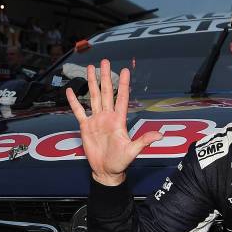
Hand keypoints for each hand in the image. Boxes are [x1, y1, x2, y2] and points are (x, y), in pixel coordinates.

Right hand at [66, 60, 162, 185]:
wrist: (106, 171)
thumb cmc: (121, 162)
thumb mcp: (133, 151)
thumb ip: (144, 141)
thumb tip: (160, 135)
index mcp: (119, 120)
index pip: (121, 98)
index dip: (123, 84)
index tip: (125, 70)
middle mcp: (107, 117)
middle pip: (106, 92)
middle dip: (105, 76)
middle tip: (105, 61)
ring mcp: (96, 120)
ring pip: (93, 97)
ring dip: (91, 83)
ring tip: (90, 68)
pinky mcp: (85, 127)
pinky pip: (79, 111)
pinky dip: (74, 101)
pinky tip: (71, 90)